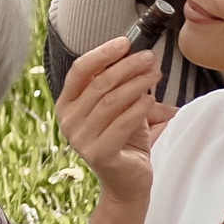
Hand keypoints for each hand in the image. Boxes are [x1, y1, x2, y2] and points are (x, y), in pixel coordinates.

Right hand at [53, 32, 167, 202]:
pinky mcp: (98, 154)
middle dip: (127, 67)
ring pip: (112, 101)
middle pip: (99, 83)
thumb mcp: (118, 106)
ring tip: (155, 74)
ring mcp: (80, 140)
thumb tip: (134, 52)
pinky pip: (122, 124)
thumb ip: (118, 83)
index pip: (80, 71)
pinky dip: (139, 109)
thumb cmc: (123, 139)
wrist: (128, 181)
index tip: (125, 42)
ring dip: (137, 84)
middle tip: (150, 58)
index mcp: (67, 105)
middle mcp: (67, 121)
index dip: (102, 54)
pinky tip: (152, 100)